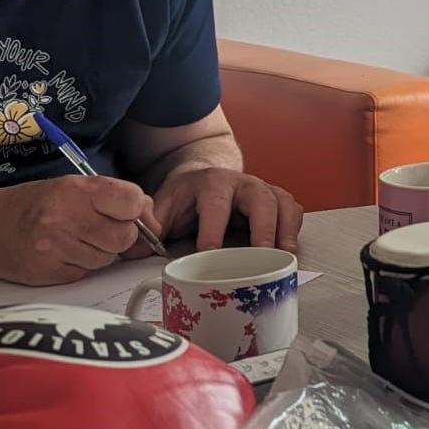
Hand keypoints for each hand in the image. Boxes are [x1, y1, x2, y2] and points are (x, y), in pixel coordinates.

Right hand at [0, 176, 159, 284]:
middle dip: (121, 238)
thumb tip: (153, 224)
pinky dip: (82, 266)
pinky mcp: (48, 271)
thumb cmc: (41, 204)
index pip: (133, 201)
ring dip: (100, 253)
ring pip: (107, 259)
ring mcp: (55, 246)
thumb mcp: (78, 188)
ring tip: (77, 241)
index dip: (139, 212)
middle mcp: (65, 216)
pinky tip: (64, 254)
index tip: (129, 215)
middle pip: (124, 237)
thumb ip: (118, 200)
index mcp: (78, 190)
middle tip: (102, 232)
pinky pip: (86, 273)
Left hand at [144, 167, 302, 252]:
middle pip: (259, 199)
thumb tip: (133, 249)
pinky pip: (293, 209)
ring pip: (281, 202)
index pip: (215, 205)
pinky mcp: (276, 199)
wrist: (204, 173)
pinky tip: (289, 247)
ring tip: (285, 254)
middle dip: (263, 227)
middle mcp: (242, 183)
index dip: (214, 230)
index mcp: (211, 183)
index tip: (211, 254)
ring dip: (285, 228)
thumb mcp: (163, 206)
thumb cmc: (185, 197)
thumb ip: (149, 227)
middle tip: (264, 254)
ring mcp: (262, 189)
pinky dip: (294, 227)